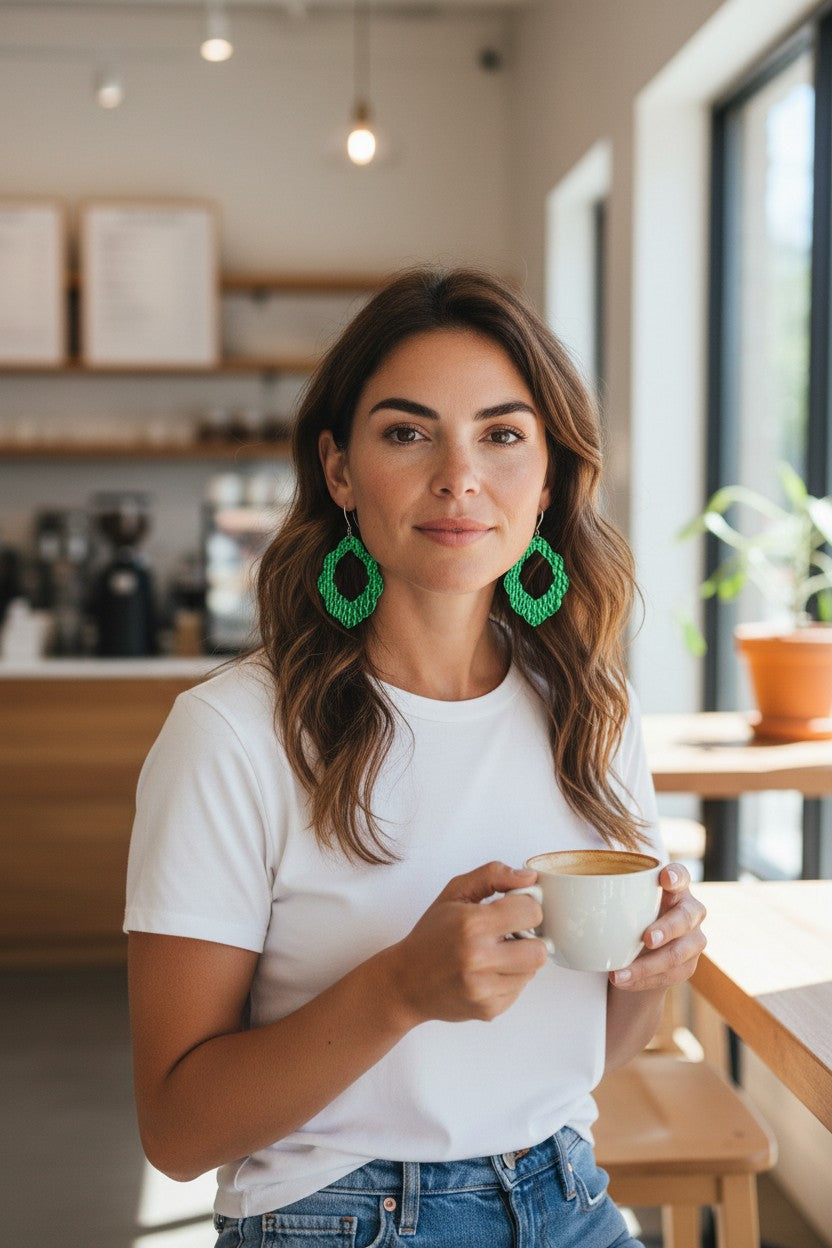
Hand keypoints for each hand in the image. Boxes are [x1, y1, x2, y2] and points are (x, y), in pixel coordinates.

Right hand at [388, 861, 546, 1026]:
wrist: (405, 981)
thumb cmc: (431, 934)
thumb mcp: (454, 893)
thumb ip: (492, 876)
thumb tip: (529, 878)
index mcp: (472, 924)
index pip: (532, 912)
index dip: (526, 907)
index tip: (513, 909)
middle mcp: (479, 958)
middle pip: (539, 950)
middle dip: (529, 939)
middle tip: (509, 935)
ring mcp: (484, 989)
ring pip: (532, 971)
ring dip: (519, 960)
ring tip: (494, 954)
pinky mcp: (489, 1009)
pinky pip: (519, 990)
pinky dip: (508, 979)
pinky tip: (487, 973)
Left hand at [609, 862, 705, 990]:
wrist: (634, 956)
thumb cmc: (623, 919)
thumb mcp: (615, 904)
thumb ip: (599, 895)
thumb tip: (556, 892)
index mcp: (672, 888)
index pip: (681, 875)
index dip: (676, 875)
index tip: (664, 879)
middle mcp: (689, 911)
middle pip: (687, 916)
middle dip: (668, 927)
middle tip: (647, 938)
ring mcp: (693, 939)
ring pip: (679, 952)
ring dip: (649, 965)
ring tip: (619, 974)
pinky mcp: (687, 965)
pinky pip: (670, 975)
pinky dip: (644, 980)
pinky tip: (623, 981)